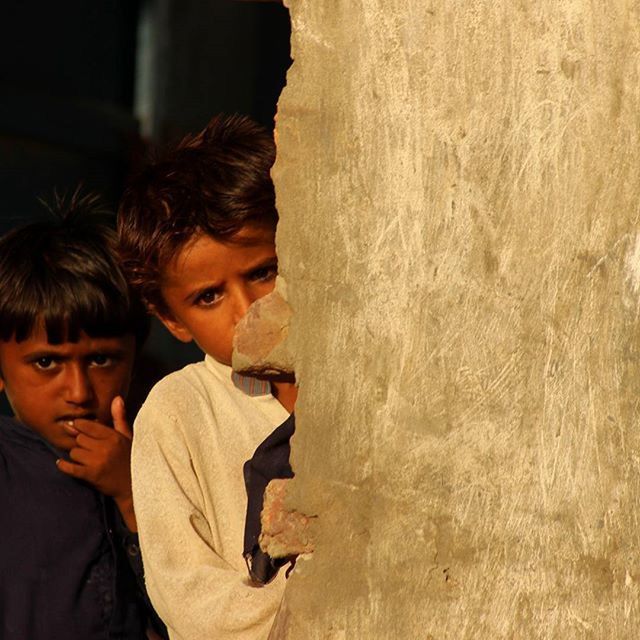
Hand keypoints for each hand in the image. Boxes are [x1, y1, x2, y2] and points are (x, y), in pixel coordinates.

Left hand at [57, 396, 136, 529]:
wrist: (134, 485)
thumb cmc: (132, 458)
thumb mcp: (128, 436)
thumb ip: (119, 417)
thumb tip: (117, 398)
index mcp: (114, 436)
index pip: (88, 425)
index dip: (82, 426)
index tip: (80, 428)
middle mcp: (105, 447)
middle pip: (79, 439)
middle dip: (81, 442)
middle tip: (87, 447)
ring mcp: (97, 462)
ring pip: (74, 452)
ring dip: (77, 455)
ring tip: (85, 458)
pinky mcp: (91, 475)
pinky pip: (70, 468)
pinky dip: (64, 466)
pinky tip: (61, 463)